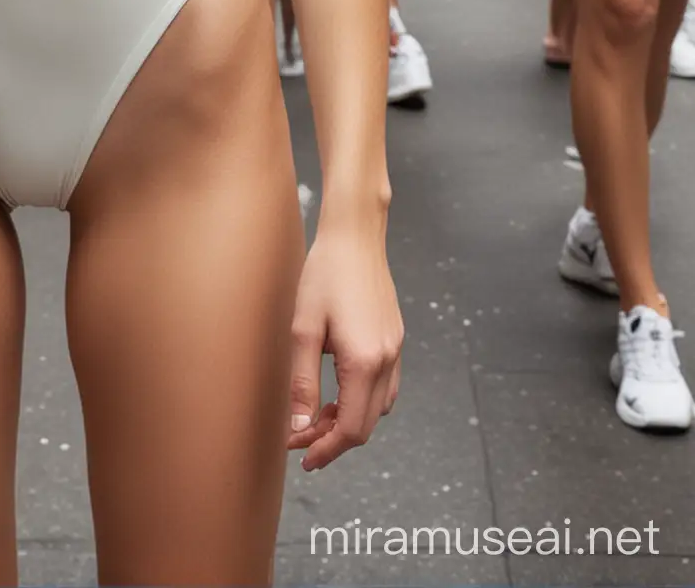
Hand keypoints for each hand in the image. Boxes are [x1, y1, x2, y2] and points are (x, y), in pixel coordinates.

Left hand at [288, 220, 401, 471]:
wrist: (355, 237)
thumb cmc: (324, 276)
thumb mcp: (303, 329)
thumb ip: (302, 382)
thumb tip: (299, 426)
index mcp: (365, 362)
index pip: (351, 429)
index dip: (326, 449)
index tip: (302, 458)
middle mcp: (387, 361)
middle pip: (366, 424)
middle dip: (333, 438)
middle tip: (300, 438)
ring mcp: (395, 349)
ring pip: (378, 407)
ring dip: (349, 420)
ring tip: (316, 415)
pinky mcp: (395, 338)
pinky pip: (385, 386)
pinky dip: (363, 399)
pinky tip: (339, 390)